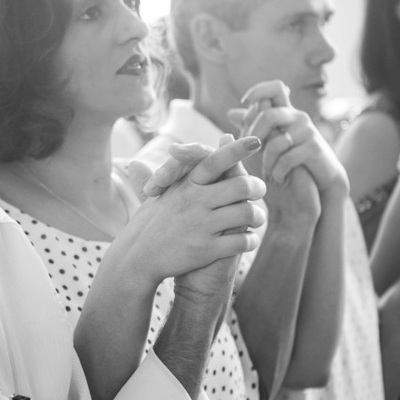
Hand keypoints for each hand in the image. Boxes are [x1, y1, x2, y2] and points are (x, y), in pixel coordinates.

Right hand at [118, 135, 266, 288]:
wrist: (137, 258)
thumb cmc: (149, 224)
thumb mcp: (159, 194)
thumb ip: (171, 174)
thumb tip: (167, 149)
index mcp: (186, 184)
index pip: (215, 160)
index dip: (237, 149)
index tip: (256, 141)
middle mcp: (195, 201)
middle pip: (242, 185)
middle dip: (258, 187)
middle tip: (261, 190)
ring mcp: (201, 225)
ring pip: (247, 213)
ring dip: (259, 216)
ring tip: (259, 219)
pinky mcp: (205, 249)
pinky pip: (241, 241)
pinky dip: (251, 240)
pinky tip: (250, 240)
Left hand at [228, 80, 349, 194]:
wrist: (322, 182)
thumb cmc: (293, 160)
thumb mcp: (273, 141)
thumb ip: (254, 126)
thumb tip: (230, 113)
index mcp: (287, 113)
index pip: (275, 88)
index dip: (258, 91)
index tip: (244, 102)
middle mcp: (299, 118)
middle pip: (269, 116)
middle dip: (254, 137)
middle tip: (250, 155)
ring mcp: (308, 132)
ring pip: (276, 142)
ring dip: (266, 162)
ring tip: (265, 175)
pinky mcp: (314, 149)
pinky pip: (287, 158)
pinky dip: (278, 172)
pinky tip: (278, 179)